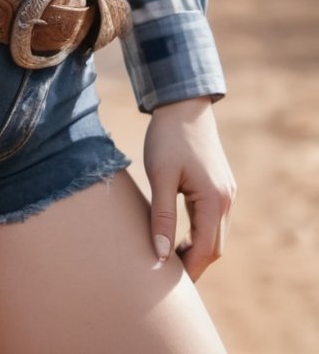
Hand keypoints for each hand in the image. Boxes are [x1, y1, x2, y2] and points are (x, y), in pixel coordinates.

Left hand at [143, 95, 235, 281]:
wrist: (183, 104)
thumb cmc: (168, 137)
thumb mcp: (160, 176)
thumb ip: (162, 216)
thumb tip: (161, 255)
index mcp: (214, 200)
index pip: (205, 250)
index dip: (188, 270)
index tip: (167, 283)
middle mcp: (226, 200)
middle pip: (213, 247)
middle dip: (193, 264)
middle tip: (165, 277)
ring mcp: (226, 193)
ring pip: (215, 235)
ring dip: (195, 250)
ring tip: (169, 260)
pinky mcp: (220, 186)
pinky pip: (213, 221)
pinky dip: (198, 234)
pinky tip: (178, 237)